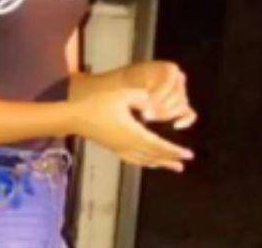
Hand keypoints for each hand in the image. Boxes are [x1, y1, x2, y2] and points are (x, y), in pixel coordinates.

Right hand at [71, 87, 193, 171]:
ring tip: (172, 167)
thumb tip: (154, 101)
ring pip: (144, 159)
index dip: (174, 150)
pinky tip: (148, 162)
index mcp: (133, 133)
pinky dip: (145, 162)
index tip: (188, 155)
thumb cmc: (97, 103)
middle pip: (154, 155)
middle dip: (170, 159)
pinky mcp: (113, 148)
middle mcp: (128, 145)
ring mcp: (120, 148)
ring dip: (160, 163)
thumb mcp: (122, 94)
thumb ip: (141, 97)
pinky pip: (133, 159)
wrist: (73, 116)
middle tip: (184, 164)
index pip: (159, 144)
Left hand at [122, 60, 196, 129]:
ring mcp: (181, 93)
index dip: (156, 96)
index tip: (143, 104)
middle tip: (143, 113)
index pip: (168, 85)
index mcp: (169, 69)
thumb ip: (141, 90)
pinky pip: (190, 114)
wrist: (123, 89)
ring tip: (146, 116)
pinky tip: (175, 125)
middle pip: (177, 96)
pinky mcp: (181, 107)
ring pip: (181, 105)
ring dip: (165, 114)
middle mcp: (179, 79)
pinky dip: (185, 120)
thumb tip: (147, 107)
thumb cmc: (126, 84)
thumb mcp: (131, 82)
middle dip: (160, 107)